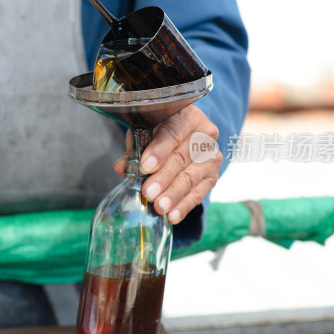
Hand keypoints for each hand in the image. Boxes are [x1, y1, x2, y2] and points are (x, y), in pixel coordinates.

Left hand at [113, 105, 221, 223]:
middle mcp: (205, 134)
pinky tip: (173, 216)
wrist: (184, 135)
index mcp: (187, 116)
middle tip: (148, 193)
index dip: (159, 151)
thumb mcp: (145, 132)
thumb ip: (134, 149)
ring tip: (159, 207)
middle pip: (182, 158)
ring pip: (191, 177)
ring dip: (174, 194)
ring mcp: (212, 156)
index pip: (173, 133)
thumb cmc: (160, 131)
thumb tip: (121, 168)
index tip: (145, 167)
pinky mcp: (213, 176)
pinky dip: (184, 206)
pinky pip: (199, 193)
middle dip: (164, 178)